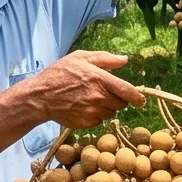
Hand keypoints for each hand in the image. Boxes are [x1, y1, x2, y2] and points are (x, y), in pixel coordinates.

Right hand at [18, 51, 143, 127]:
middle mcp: (99, 97)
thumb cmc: (59, 73)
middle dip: (116, 99)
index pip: (128, 91)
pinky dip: (95, 115)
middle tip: (103, 92)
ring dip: (106, 107)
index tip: (140, 100)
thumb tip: (124, 60)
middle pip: (121, 104)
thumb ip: (105, 58)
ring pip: (110, 113)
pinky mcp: (87, 123)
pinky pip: (99, 121)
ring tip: (90, 99)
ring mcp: (93, 112)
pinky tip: (83, 107)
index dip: (138, 97)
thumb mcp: (80, 57)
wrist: (40, 96)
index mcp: (100, 79)